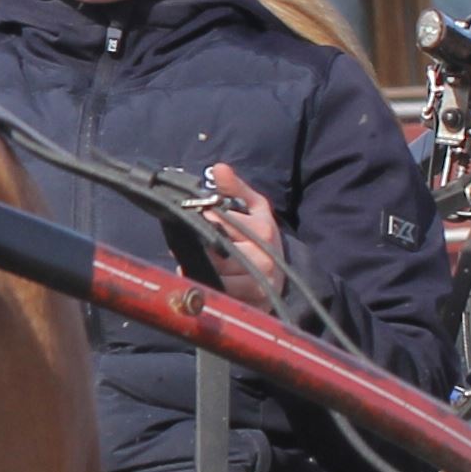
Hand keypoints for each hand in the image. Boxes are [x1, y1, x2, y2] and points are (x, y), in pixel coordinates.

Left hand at [201, 163, 283, 297]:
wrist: (282, 276)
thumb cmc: (261, 238)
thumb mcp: (254, 209)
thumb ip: (235, 189)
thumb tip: (218, 168)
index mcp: (262, 230)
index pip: (220, 222)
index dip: (202, 220)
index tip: (190, 218)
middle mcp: (262, 258)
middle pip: (215, 252)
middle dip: (197, 247)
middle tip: (188, 244)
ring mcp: (257, 284)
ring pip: (215, 275)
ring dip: (198, 268)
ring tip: (194, 261)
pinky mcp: (251, 303)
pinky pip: (218, 294)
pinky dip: (205, 286)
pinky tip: (202, 278)